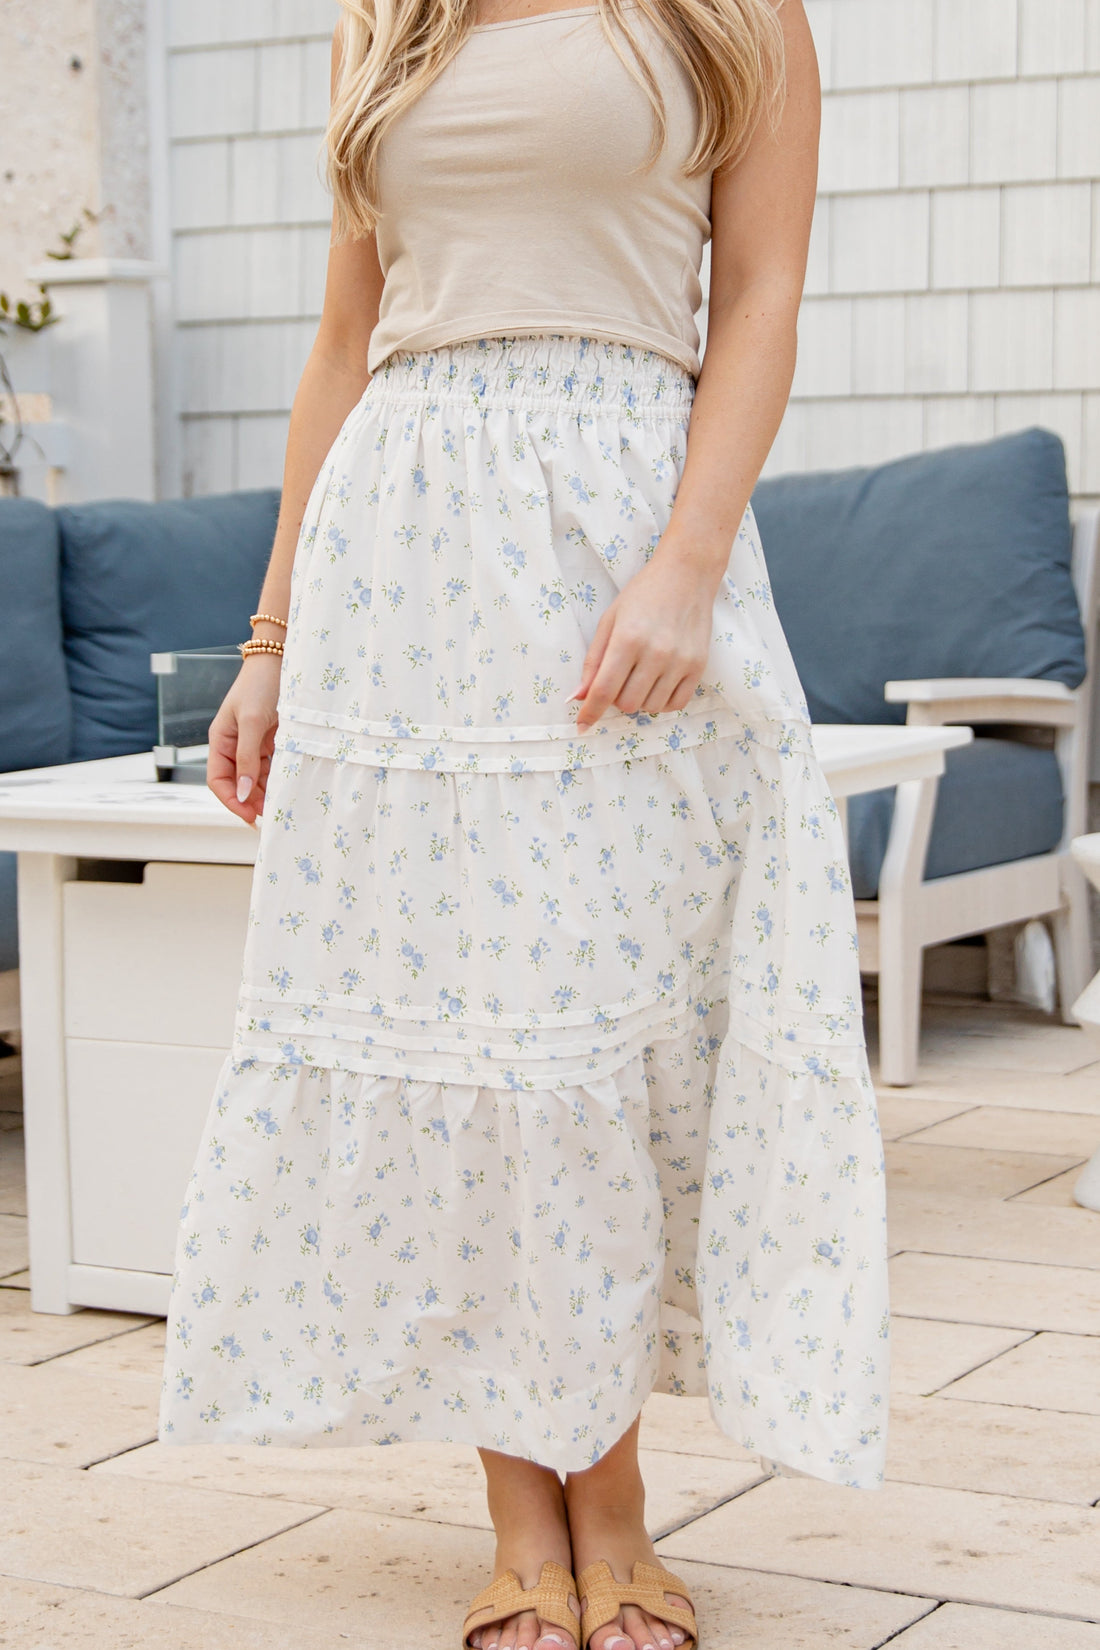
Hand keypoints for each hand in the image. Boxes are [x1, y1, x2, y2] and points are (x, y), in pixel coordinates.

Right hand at [207, 655, 281, 825]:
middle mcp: (234, 745)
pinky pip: (270, 767)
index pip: (217, 780)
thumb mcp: (252, 722)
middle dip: (250, 801)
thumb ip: (247, 757)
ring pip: (254, 778)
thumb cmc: (261, 686)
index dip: (230, 800)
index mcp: (220, 740)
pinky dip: (276, 779)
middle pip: (237, 783)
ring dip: (264, 793)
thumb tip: (242, 791)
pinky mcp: (270, 741)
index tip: (248, 815)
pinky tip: (285, 788)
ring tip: (279, 807)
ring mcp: (252, 744)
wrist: (281, 661)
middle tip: (269, 817)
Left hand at [571, 549, 720, 732]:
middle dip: (616, 699)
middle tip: (619, 679)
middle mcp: (656, 653)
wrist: (687, 575)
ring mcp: (680, 661)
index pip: (603, 690)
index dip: (590, 712)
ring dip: (639, 699)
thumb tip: (578, 697)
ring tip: (640, 676)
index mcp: (628, 639)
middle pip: (627, 704)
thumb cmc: (643, 594)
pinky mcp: (699, 666)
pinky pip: (676, 704)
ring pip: (651, 707)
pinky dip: (662, 701)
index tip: (582, 726)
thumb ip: (593, 661)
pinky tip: (658, 683)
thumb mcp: (609, 620)